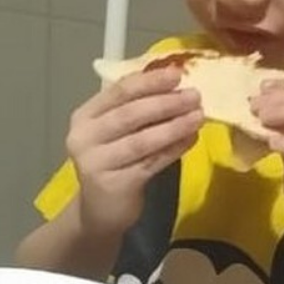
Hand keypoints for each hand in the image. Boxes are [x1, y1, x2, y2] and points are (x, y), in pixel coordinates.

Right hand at [67, 67, 202, 235]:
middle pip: (129, 115)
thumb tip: (179, 85)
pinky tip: (192, 139)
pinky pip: (151, 163)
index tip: (177, 73)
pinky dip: (174, 149)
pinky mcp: (114, 185)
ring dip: (173, 126)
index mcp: (84, 116)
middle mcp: (84, 138)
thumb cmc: (115, 161)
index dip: (149, 81)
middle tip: (195, 95)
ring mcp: (96, 163)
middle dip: (165, 103)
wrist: (100, 209)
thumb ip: (139, 108)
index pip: (118, 92)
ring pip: (141, 141)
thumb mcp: (118, 131)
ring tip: (198, 116)